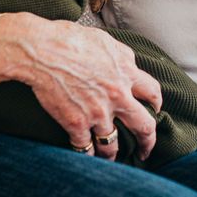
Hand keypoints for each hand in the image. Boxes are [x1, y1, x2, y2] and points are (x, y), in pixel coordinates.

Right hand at [0, 15, 162, 160]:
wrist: (40, 51)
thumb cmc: (68, 38)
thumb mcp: (104, 40)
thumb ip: (121, 55)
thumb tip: (128, 64)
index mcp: (126, 72)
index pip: (153, 93)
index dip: (156, 104)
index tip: (154, 111)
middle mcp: (118, 96)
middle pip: (144, 126)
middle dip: (147, 142)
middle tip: (145, 150)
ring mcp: (98, 113)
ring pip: (112, 144)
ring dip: (111, 153)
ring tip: (109, 158)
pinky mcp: (76, 124)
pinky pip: (85, 148)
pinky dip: (86, 155)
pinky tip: (85, 157)